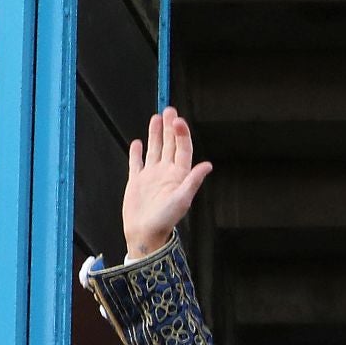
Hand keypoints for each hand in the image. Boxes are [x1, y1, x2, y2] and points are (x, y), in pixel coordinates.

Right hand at [122, 106, 212, 257]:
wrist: (146, 234)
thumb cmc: (166, 220)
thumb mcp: (182, 199)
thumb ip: (193, 180)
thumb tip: (208, 165)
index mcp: (179, 175)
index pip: (182, 149)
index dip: (182, 134)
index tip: (178, 121)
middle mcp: (166, 173)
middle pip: (169, 145)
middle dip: (170, 128)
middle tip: (169, 110)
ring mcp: (151, 176)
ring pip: (155, 150)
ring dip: (156, 134)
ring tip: (156, 117)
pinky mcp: (137, 182)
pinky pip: (137, 163)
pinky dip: (137, 152)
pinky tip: (138, 142)